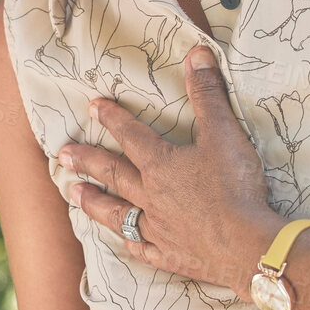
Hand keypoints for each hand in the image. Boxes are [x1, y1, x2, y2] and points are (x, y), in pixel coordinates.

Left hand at [59, 44, 282, 299]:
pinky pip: (144, 249)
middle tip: (61, 154)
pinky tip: (126, 243)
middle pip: (112, 173)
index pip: (130, 135)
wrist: (248, 246)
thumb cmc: (236, 187)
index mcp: (160, 164)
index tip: (93, 106)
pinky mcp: (171, 256)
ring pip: (117, 213)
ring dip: (94, 202)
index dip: (112, 118)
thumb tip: (197, 54)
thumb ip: (208, 95)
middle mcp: (151, 195)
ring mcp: (158, 229)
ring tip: (73, 193)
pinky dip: (133, 244)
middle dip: (87, 160)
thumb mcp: (224, 134)